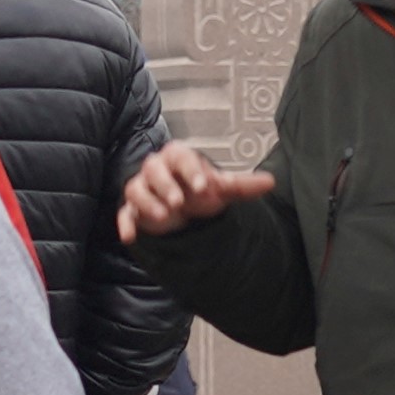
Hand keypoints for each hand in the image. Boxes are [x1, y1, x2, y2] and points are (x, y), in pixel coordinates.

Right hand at [119, 141, 275, 242]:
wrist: (183, 206)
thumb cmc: (200, 190)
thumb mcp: (222, 189)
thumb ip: (242, 185)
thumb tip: (271, 182)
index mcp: (178, 157)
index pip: (181, 157)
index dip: (191, 171)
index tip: (203, 187)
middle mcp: (156, 169)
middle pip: (154, 169)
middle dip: (166, 185)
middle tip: (179, 202)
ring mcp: (142, 188)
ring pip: (136, 189)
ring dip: (148, 202)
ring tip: (164, 216)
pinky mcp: (133, 209)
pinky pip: (124, 213)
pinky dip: (126, 224)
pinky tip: (130, 237)